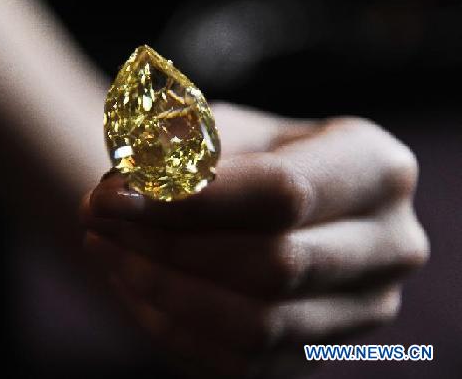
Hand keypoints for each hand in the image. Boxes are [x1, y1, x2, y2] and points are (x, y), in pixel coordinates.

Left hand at [80, 103, 428, 377]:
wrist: (256, 201)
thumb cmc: (239, 158)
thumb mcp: (213, 130)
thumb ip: (169, 151)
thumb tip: (117, 194)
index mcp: (376, 168)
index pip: (284, 192)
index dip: (191, 199)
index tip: (110, 197)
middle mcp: (389, 244)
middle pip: (274, 265)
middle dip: (169, 246)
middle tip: (96, 219)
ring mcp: (363, 309)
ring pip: (259, 324)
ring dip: (163, 290)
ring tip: (105, 249)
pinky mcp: (320, 353)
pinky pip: (242, 361)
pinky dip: (173, 326)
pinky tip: (132, 283)